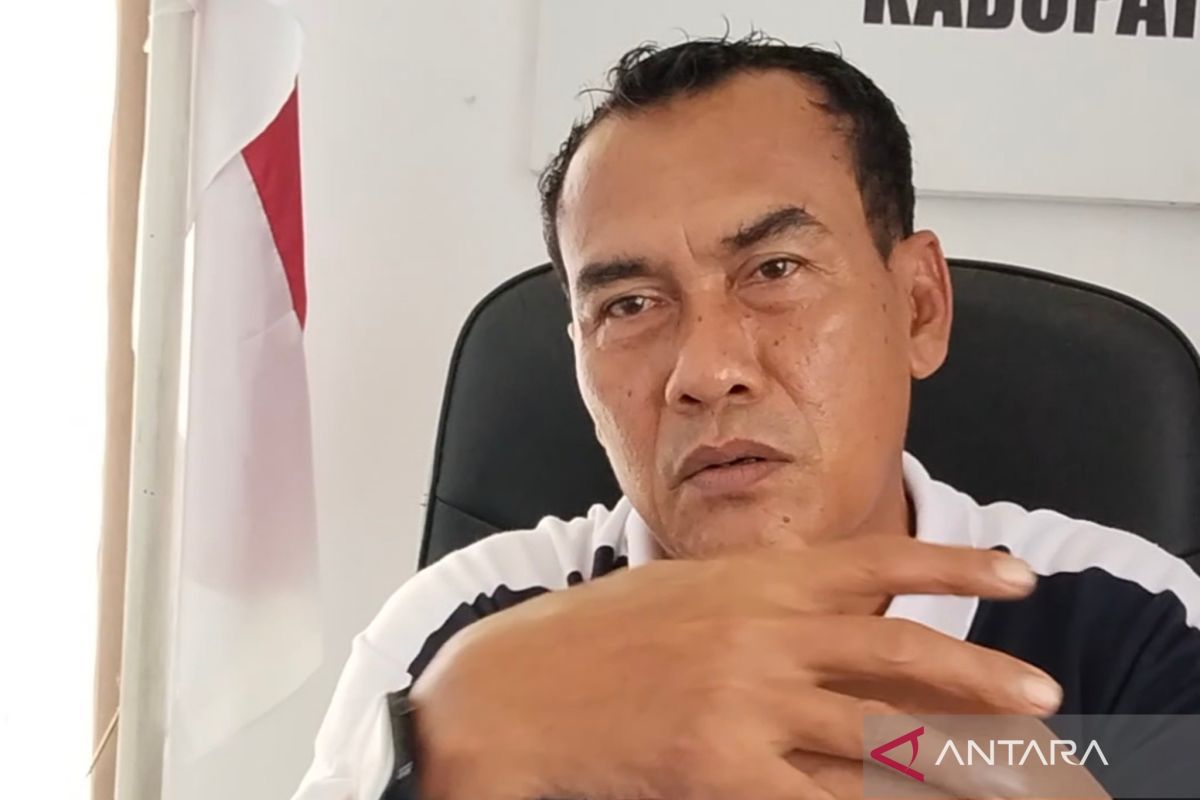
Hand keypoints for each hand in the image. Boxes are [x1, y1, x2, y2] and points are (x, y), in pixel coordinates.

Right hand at [409, 536, 1061, 799]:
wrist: (508, 690)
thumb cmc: (589, 639)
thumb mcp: (679, 591)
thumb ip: (754, 593)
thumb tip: (823, 600)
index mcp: (752, 580)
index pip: (876, 560)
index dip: (955, 563)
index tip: (1017, 574)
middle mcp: (761, 632)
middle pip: (897, 648)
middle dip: (980, 672)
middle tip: (1042, 692)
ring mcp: (744, 700)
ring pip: (877, 730)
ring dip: (955, 753)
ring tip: (1013, 770)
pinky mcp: (718, 766)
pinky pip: (821, 799)